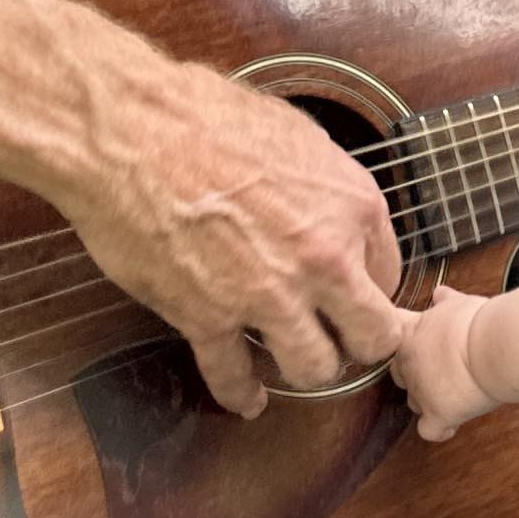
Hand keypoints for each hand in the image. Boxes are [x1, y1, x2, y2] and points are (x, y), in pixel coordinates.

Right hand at [57, 59, 406, 418]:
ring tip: (296, 360)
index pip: (389, 274)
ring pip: (314, 368)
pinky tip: (248, 399)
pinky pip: (233, 377)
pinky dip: (241, 394)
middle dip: (359, 342)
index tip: (355, 293)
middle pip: (372, 336)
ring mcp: (267, 295)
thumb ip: (327, 186)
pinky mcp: (207, 318)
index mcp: (353, 206)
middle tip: (342, 338)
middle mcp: (323, 259)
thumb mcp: (297, 136)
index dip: (369, 287)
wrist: (129, 131)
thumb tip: (335, 212)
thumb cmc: (205, 117)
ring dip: (306, 368)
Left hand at [391, 289, 518, 442]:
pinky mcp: (438, 413)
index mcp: (411, 332)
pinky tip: (453, 423)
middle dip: (418, 374)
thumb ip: (445, 301)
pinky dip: (440, 429)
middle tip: (443, 371)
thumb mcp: (460, 303)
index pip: (389, 337)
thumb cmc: (483, 321)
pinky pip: (429, 430)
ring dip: (429, 400)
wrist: (498, 345)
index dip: (404, 343)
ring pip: (414, 402)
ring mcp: (420, 390)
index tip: (418, 347)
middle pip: (400, 374)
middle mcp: (409, 362)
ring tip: (452, 396)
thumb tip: (439, 292)